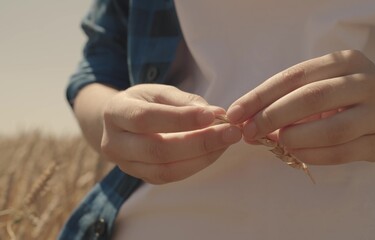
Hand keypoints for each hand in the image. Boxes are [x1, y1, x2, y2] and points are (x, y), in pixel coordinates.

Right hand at [101, 84, 241, 183]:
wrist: (122, 123)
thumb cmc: (144, 102)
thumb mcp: (159, 92)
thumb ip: (185, 102)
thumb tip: (216, 115)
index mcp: (115, 112)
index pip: (146, 118)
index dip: (180, 119)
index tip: (212, 116)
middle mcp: (114, 142)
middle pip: (157, 149)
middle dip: (199, 142)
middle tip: (231, 132)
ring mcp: (126, 165)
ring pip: (165, 170)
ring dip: (202, 157)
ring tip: (227, 142)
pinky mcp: (141, 177)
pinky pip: (170, 177)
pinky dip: (196, 165)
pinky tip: (214, 151)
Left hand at [227, 50, 374, 164]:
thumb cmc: (348, 98)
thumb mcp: (322, 86)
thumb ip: (288, 100)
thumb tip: (246, 121)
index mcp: (345, 61)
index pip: (294, 76)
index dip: (260, 96)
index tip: (235, 113)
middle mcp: (366, 81)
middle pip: (311, 98)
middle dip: (272, 117)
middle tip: (248, 132)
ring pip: (331, 128)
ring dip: (294, 138)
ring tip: (274, 142)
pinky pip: (342, 152)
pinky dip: (312, 154)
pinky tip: (295, 153)